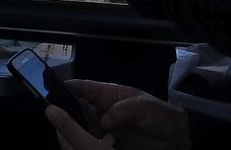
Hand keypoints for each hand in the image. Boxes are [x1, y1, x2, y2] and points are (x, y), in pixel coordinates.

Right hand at [47, 80, 190, 149]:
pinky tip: (77, 144)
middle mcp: (105, 110)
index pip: (85, 87)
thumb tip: (104, 119)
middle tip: (54, 116)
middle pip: (79, 107)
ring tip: (63, 133)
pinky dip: (85, 142)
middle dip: (66, 110)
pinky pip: (92, 142)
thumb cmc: (162, 117)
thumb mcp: (145, 106)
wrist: (177, 142)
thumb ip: (124, 109)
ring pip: (83, 126)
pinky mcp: (110, 145)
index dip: (68, 87)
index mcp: (111, 95)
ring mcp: (107, 128)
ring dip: (74, 128)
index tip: (52, 89)